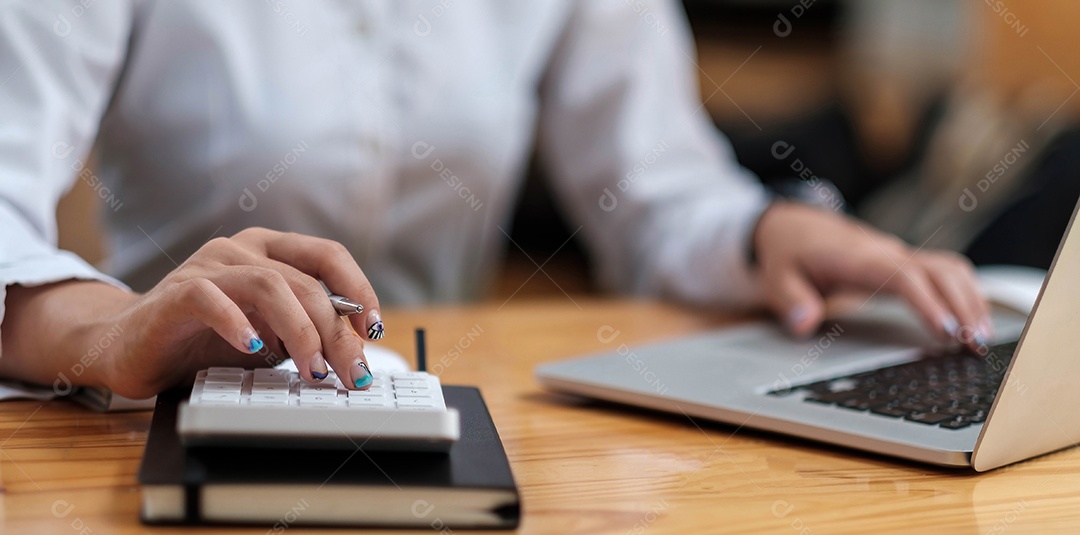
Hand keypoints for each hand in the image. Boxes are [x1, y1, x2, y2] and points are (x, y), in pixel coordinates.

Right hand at [1, 228, 382, 398]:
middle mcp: (241, 250)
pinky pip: (212, 298)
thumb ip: (307, 333)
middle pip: (306, 281)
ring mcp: (207, 266)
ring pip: (269, 285)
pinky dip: (239, 324)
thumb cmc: (205, 341)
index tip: (375, 330)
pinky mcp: (176, 293)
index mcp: (269, 251)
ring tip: (313, 369)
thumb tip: (357, 354)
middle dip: (337, 331)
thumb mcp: (270, 337)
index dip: (359, 289)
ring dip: (301, 331)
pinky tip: (255, 350)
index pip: (328, 255)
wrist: (131, 348)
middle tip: (352, 372)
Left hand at [752, 202, 990, 348]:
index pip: (904, 276)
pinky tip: (973, 322)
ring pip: (951, 269)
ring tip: (982, 340)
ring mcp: (900, 256)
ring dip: (972, 300)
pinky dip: (966, 294)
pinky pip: (946, 272)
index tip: (947, 332)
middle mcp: (887, 252)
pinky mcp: (906, 263)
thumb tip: (804, 322)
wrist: (794, 226)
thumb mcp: (775, 276)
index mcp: (859, 257)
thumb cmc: (789, 252)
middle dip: (964, 306)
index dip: (929, 303)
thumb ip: (789, 299)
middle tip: (978, 345)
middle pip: (940, 271)